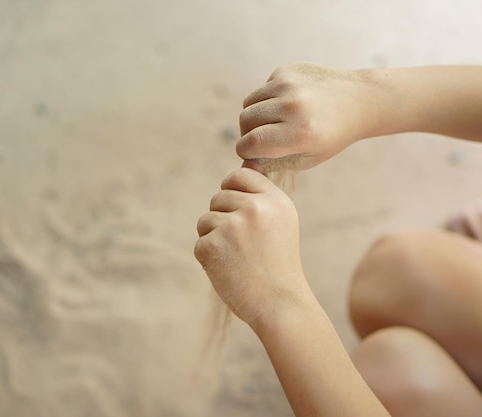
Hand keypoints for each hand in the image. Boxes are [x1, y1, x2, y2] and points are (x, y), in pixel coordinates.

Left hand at [194, 168, 311, 324]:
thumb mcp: (282, 223)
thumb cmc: (278, 265)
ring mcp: (231, 226)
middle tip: (242, 245)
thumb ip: (261, 196)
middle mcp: (254, 208)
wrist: (280, 305)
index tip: (237, 210)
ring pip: (206, 220)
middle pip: (218, 197)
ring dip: (214, 238)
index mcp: (275, 200)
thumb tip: (244, 165)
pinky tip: (229, 270)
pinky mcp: (211, 246)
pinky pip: (200, 242)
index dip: (232, 190)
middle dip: (223, 217)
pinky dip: (209, 258)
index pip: (239, 175)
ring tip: (238, 259)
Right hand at [238, 62, 389, 170]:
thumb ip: (273, 162)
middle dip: (248, 133)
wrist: (358, 100)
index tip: (251, 153)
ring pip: (249, 103)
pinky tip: (287, 104)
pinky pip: (262, 89)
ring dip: (254, 116)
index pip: (252, 142)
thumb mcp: (307, 159)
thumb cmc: (331, 136)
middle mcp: (294, 105)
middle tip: (262, 139)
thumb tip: (244, 163)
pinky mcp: (287, 69)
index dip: (245, 151)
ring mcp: (289, 83)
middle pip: (246, 121)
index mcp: (301, 133)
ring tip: (273, 122)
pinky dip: (267, 100)